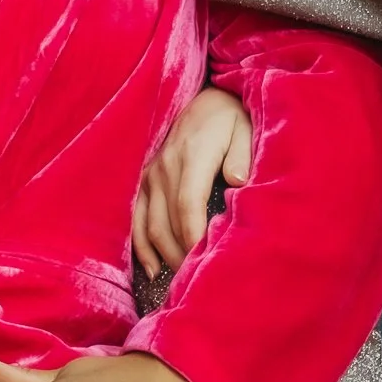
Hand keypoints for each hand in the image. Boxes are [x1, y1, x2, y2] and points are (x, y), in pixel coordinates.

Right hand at [135, 86, 253, 275]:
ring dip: (164, 255)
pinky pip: (135, 217)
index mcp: (192, 155)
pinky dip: (141, 246)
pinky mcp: (145, 179)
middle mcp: (165, 167)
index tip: (205, 262)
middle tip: (199, 281)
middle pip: (166, 222)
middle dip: (181, 255)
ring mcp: (151, 174)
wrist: (207, 100)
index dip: (194, 236)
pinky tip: (153, 270)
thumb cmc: (232, 118)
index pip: (188, 204)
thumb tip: (236, 180)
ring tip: (182, 280)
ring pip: (149, 225)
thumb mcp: (246, 127)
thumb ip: (242, 153)